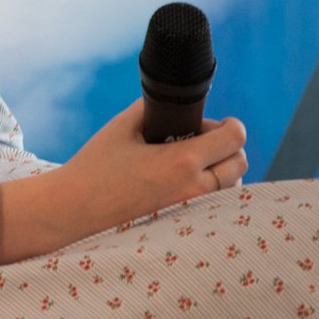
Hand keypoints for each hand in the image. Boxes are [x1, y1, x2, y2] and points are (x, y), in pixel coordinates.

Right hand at [0, 98, 246, 264]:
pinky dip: (213, 183)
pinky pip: (215, 198)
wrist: (78, 205)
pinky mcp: (182, 215)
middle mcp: (193, 185)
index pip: (233, 139)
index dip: (230, 124)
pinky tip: (186, 175)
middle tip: (202, 136)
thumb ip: (151, 110)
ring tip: (194, 157)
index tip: (217, 121)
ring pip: (232, 183)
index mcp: (181, 160)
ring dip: (223, 166)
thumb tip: (167, 103)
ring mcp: (190, 204)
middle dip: (229, 144)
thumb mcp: (122, 127)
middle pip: (240, 163)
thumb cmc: (96, 164)